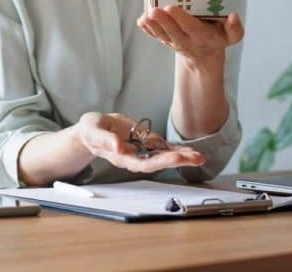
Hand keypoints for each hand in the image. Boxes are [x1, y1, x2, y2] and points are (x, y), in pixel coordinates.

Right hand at [76, 112, 204, 172]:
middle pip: (158, 162)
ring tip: (199, 156)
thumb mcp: (93, 130)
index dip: (160, 161)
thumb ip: (105, 140)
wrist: (93, 129)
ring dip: (182, 157)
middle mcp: (134, 158)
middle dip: (178, 161)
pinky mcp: (145, 144)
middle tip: (197, 158)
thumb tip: (119, 148)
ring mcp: (141, 151)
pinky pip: (163, 149)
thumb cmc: (91, 130)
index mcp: (122, 157)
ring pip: (164, 157)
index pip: (143, 162)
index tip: (175, 158)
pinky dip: (177, 150)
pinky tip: (190, 151)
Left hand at [137, 6, 243, 63]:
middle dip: (163, 21)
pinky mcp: (165, 40)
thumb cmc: (217, 39)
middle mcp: (186, 40)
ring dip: (152, 25)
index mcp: (202, 36)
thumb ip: (235, 28)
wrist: (204, 56)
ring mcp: (173, 41)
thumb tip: (234, 16)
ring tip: (146, 15)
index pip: (191, 27)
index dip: (180, 18)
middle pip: (173, 31)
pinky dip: (147, 29)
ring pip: (161, 34)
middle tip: (154, 10)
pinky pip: (155, 36)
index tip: (171, 7)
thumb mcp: (231, 37)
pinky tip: (142, 20)